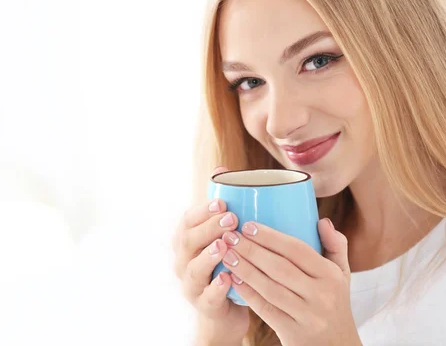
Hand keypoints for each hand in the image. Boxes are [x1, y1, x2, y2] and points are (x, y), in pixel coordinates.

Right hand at [172, 167, 249, 344]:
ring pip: (193, 269)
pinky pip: (207, 297)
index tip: (222, 202)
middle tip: (232, 218)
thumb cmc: (224, 262)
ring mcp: (191, 285)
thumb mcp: (220, 234)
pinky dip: (216, 288)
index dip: (203, 211)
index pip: (187, 221)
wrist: (226, 308)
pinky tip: (228, 279)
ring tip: (224, 246)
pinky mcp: (204, 305)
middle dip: (209, 228)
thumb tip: (222, 169)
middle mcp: (183, 261)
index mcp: (186, 240)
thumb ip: (219, 207)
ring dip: (209, 256)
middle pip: (188, 242)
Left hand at [220, 217, 361, 345]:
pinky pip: (266, 310)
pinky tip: (234, 279)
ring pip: (269, 288)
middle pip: (280, 268)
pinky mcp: (292, 333)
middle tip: (230, 237)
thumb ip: (335, 245)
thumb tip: (322, 220)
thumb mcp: (342, 274)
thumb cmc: (335, 302)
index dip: (271, 237)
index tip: (248, 226)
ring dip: (245, 270)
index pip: (298, 250)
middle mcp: (321, 295)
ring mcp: (307, 316)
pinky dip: (248, 293)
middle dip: (252, 250)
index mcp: (331, 276)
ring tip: (227, 255)